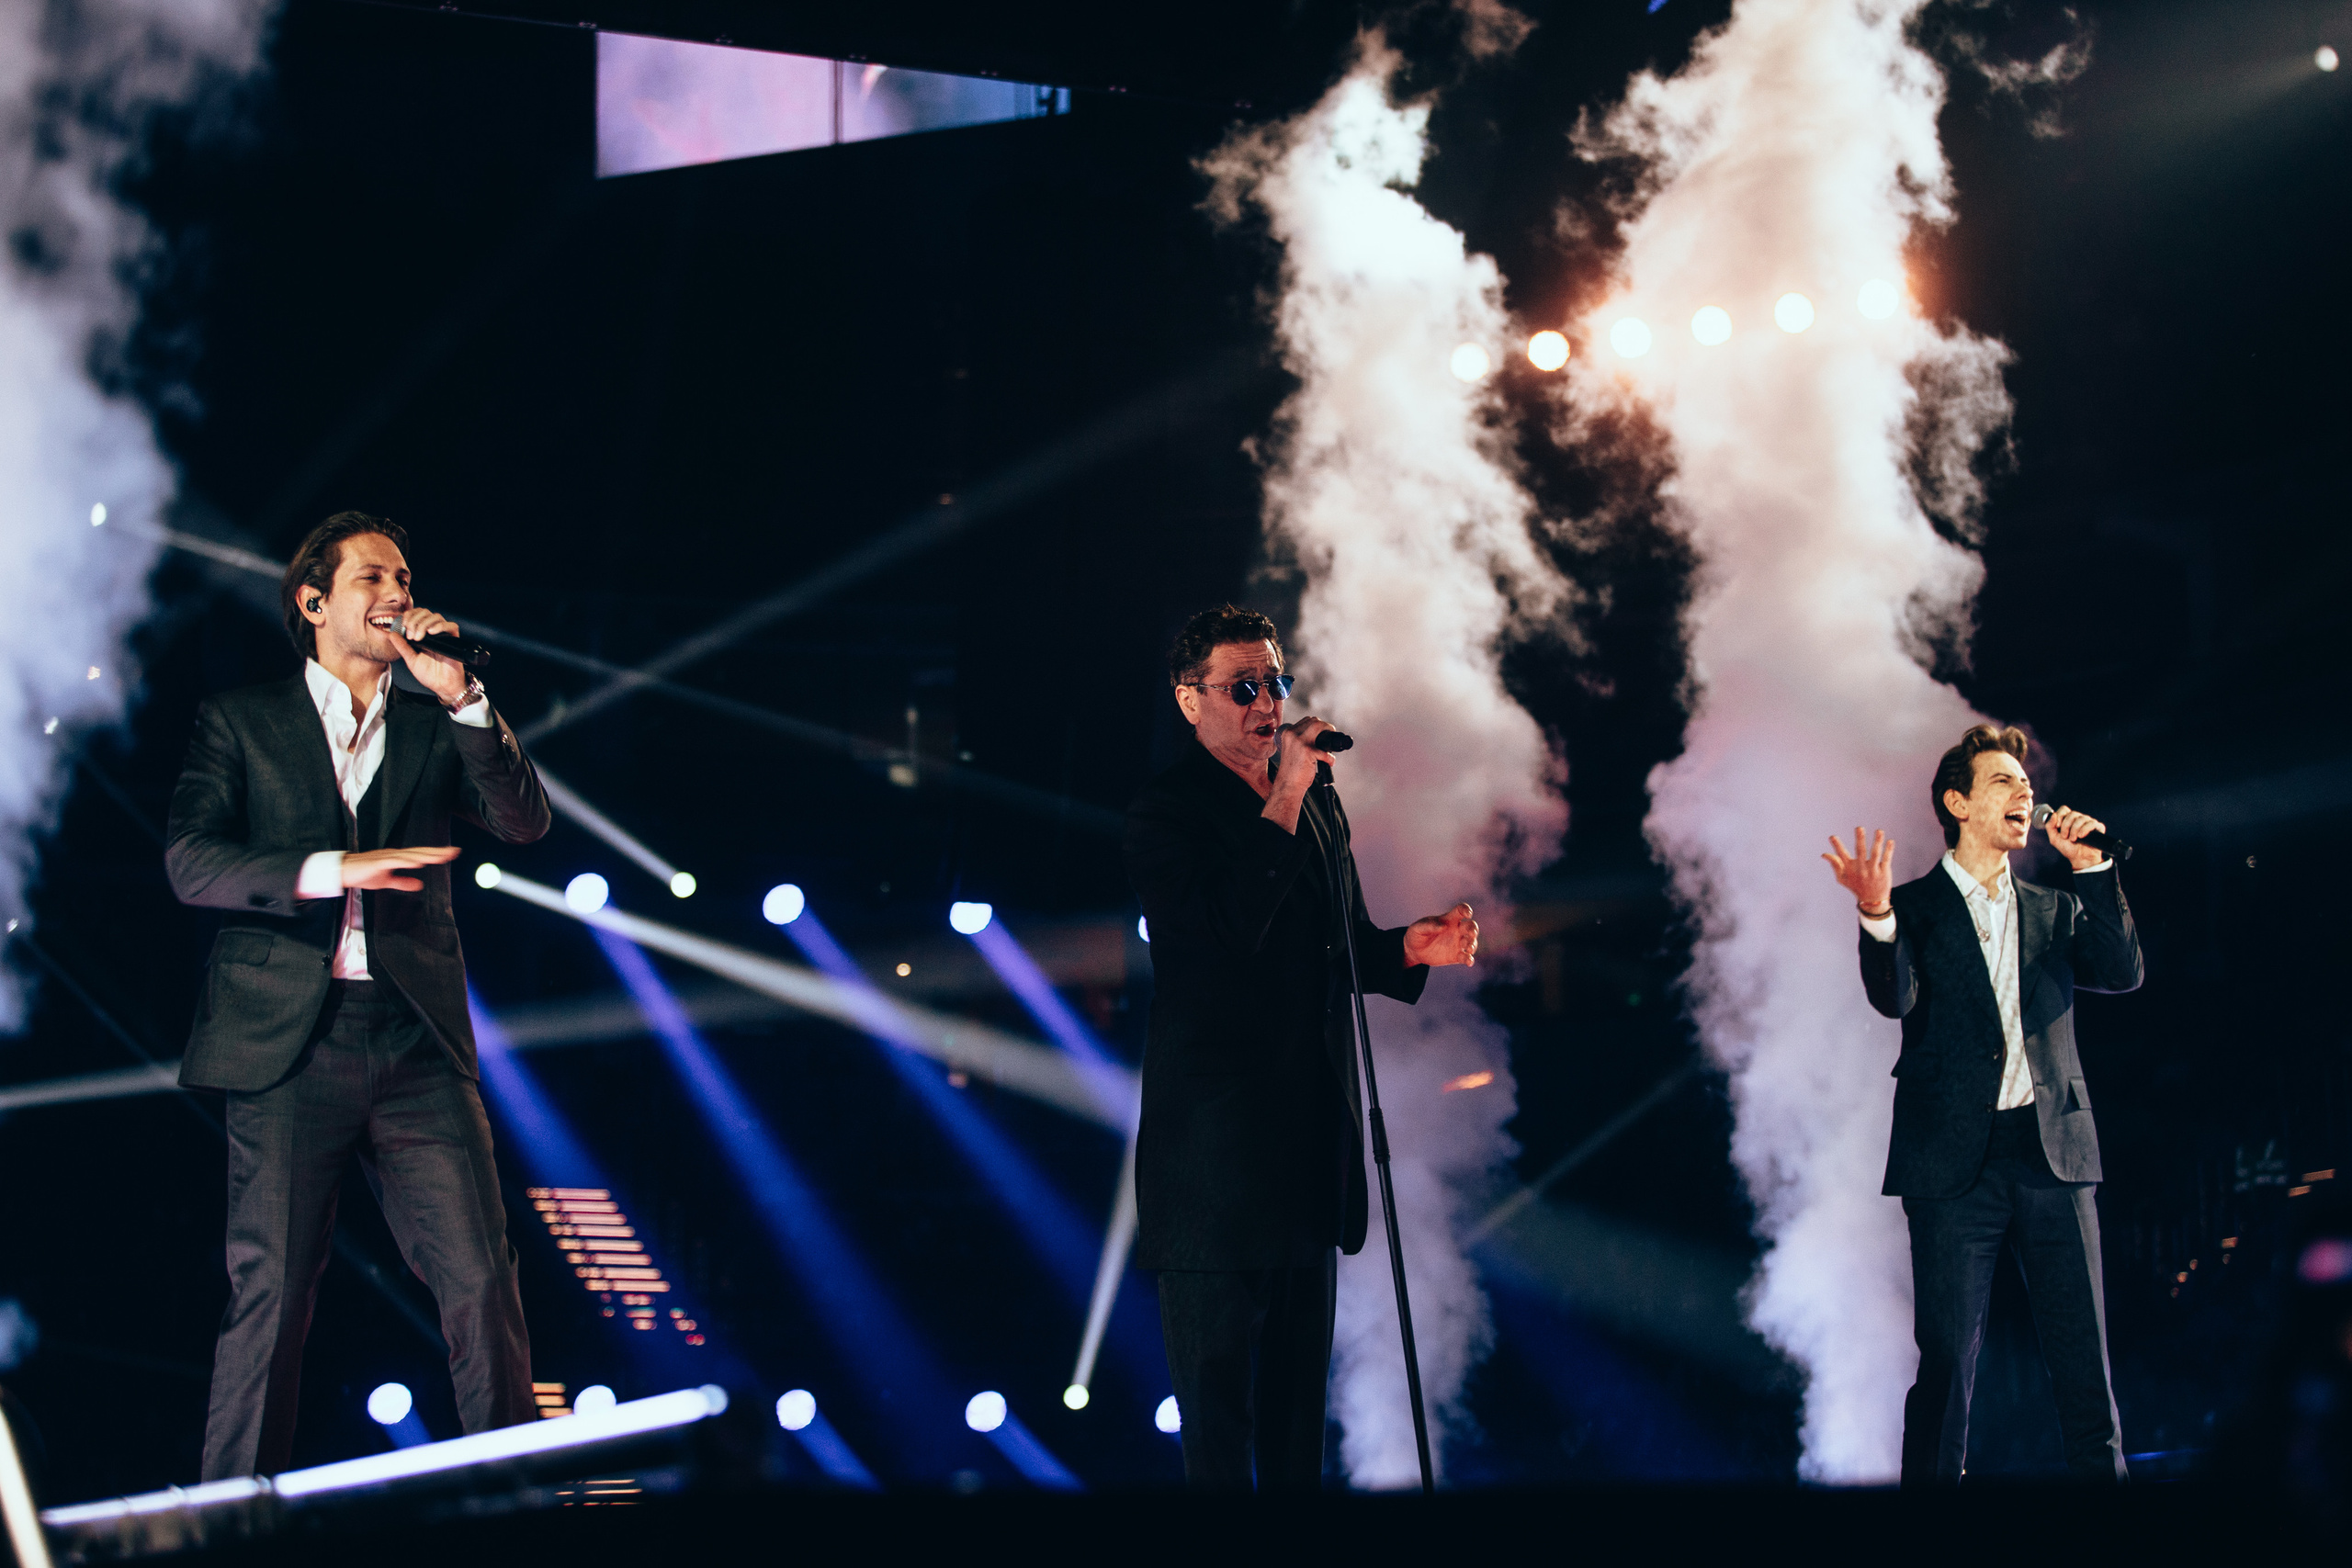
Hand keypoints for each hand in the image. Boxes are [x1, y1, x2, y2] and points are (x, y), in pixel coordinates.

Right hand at [342, 845, 459, 891]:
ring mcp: (387, 857)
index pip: (421, 854)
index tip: (453, 852)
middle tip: (456, 851)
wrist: (343, 871)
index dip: (437, 853)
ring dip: (426, 855)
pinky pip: (395, 861)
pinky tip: (418, 862)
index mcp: (398, 858)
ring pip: (410, 855)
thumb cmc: (364, 874)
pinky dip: (407, 861)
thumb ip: (403, 882)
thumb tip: (420, 885)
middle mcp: (395, 854)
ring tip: (441, 857)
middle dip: (438, 852)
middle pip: (420, 852)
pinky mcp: (378, 863)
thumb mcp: (386, 881)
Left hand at [391, 605, 469, 704]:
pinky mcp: (454, 640)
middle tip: (410, 634)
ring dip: (424, 623)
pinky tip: (432, 633)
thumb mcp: (410, 659)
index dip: (409, 615)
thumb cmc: (429, 674)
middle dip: (415, 620)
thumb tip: (391, 634)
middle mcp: (433, 632)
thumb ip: (402, 647)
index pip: (416, 615)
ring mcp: (443, 635)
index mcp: (422, 635)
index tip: (403, 625)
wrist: (442, 685)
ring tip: (419, 636)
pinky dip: (441, 626)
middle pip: (425, 613)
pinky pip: (451, 626)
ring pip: (436, 617)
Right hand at [1270, 716, 1337, 796]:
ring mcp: (1299, 741)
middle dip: (1327, 727)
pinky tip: (1329, 763)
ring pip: (1320, 726)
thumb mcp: (1293, 749)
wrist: (1287, 785)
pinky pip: (1326, 752)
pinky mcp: (1308, 751)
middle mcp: (1292, 734)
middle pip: (1315, 721)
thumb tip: (1322, 735)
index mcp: (1287, 732)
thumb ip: (1302, 739)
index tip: (1325, 732)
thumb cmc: (1292, 770)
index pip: (1307, 720)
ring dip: (1330, 734)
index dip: (1319, 725)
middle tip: (1331, 737)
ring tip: (1331, 747)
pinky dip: (1330, 759)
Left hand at [1404, 902, 1478, 967]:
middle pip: (1471, 926)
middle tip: (1470, 934)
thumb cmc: (1417, 934)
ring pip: (1472, 942)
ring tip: (1468, 949)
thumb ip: (1429, 925)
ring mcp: (1457, 943)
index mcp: (1448, 920)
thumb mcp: (1418, 928)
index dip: (1466, 910)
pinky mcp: (1456, 956)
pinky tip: (1469, 961)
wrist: (1414, 951)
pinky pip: (1466, 957)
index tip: (1468, 914)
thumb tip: (1443, 926)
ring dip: (1473, 944)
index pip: (1460, 910)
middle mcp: (1456, 930)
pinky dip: (1469, 959)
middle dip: (1473, 929)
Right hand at [1823, 827, 1894, 914]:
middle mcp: (1861, 869)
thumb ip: (1834, 865)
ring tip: (1879, 831)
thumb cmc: (1856, 886)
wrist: (1872, 901)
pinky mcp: (1884, 872)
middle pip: (1860, 852)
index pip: (1841, 856)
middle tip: (1859, 828)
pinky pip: (1886, 859)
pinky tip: (1890, 841)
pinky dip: (1889, 850)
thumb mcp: (1842, 879)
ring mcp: (1873, 870)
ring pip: (1875, 854)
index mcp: (1850, 869)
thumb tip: (1824, 854)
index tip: (1832, 837)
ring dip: (1877, 842)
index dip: (1836, 846)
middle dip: (1860, 840)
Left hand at [2041, 805, 2108, 870]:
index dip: (2060, 815)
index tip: (2058, 826)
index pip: (2064, 809)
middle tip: (2065, 836)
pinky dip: (2085, 829)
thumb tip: (2053, 814)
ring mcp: (2089, 822)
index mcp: (2068, 820)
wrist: (2080, 859)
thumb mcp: (2054, 839)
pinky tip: (2081, 836)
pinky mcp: (2098, 828)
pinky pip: (2092, 823)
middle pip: (2072, 814)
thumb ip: (2050, 826)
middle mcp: (2079, 819)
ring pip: (2081, 818)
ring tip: (2073, 839)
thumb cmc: (2068, 848)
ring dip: (2075, 829)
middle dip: (2066, 826)